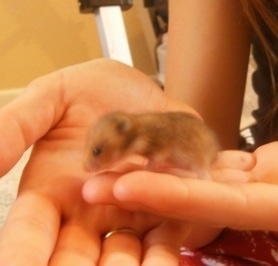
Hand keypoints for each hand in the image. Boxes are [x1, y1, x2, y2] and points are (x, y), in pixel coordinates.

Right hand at [0, 59, 198, 265]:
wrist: (149, 90)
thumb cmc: (95, 91)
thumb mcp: (52, 98)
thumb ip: (17, 125)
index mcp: (51, 190)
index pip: (30, 231)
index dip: (23, 253)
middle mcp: (86, 211)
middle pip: (73, 256)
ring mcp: (126, 213)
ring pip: (117, 256)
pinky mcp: (163, 209)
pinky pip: (161, 241)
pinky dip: (159, 258)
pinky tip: (161, 265)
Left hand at [84, 100, 277, 246]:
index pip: (231, 206)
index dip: (179, 200)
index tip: (129, 188)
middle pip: (205, 200)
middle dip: (151, 194)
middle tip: (96, 183)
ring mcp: (272, 183)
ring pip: (209, 181)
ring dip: (166, 174)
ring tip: (118, 164)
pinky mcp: (271, 165)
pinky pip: (225, 165)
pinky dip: (194, 159)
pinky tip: (164, 150)